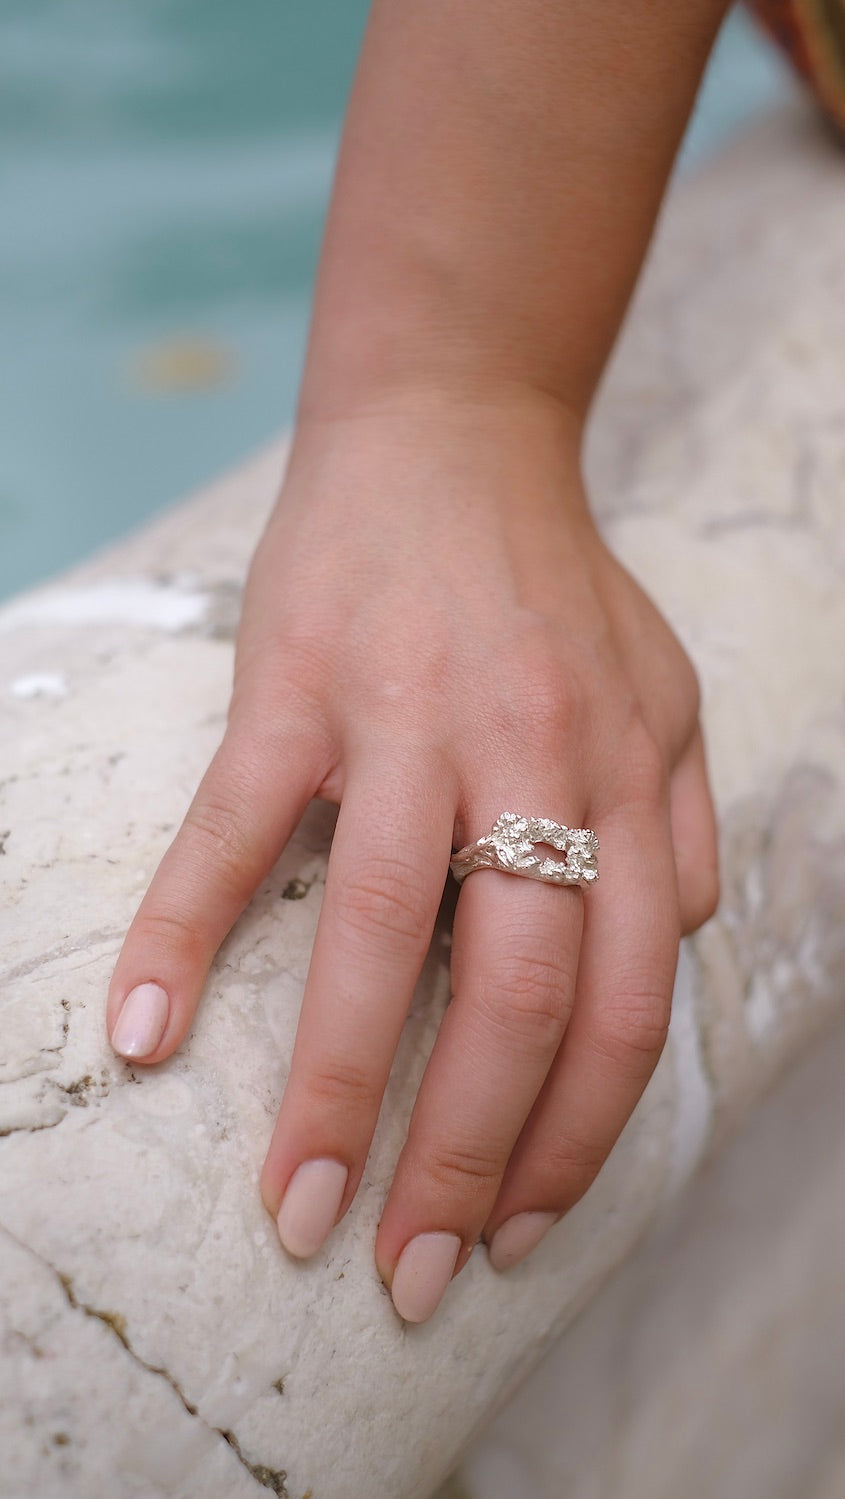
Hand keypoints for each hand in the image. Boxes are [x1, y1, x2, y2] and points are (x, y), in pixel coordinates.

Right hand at [106, 391, 718, 1323]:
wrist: (450, 435)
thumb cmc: (554, 585)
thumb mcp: (667, 695)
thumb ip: (682, 828)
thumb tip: (671, 948)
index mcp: (622, 778)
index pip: (621, 1002)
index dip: (576, 1135)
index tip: (517, 1231)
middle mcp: (527, 759)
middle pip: (514, 994)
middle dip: (464, 1156)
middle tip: (408, 1274)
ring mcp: (404, 720)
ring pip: (382, 933)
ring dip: (335, 1091)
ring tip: (298, 1214)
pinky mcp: (295, 684)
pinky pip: (235, 825)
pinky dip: (182, 929)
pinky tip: (140, 1033)